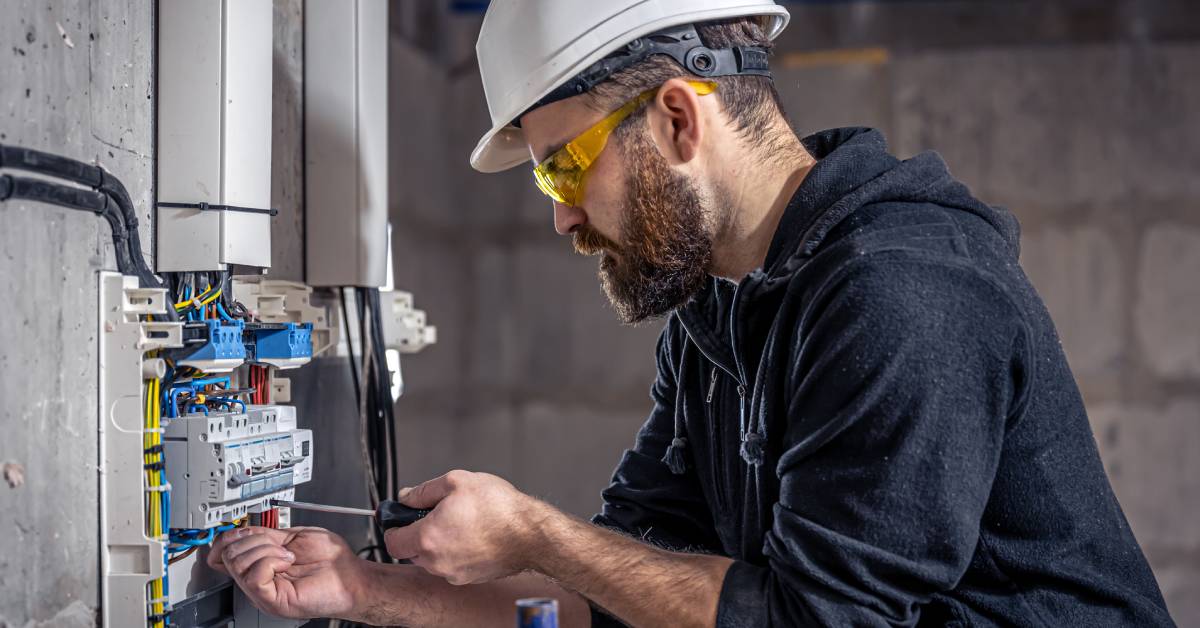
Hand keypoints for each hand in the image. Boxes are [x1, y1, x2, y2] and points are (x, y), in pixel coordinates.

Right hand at [208, 526, 366, 619]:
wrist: (351, 577)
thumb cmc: (332, 561)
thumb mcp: (293, 538)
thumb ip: (266, 535)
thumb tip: (243, 530)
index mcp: (260, 565)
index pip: (223, 553)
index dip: (228, 537)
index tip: (243, 530)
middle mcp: (257, 580)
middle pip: (228, 554)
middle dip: (254, 539)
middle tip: (280, 545)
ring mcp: (262, 592)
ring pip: (238, 563)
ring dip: (266, 549)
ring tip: (287, 555)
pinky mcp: (271, 600)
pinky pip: (253, 576)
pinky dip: (271, 561)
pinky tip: (287, 562)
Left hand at [385, 470, 547, 584]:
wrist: (530, 534)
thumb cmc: (499, 508)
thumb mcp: (456, 481)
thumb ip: (424, 490)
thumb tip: (407, 496)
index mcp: (428, 538)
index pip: (392, 542)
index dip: (393, 527)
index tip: (400, 518)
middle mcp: (437, 561)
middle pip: (411, 551)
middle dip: (418, 533)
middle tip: (436, 513)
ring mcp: (454, 573)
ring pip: (432, 559)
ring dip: (438, 542)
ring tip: (461, 521)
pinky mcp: (470, 578)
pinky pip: (452, 565)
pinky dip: (456, 552)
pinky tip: (473, 534)